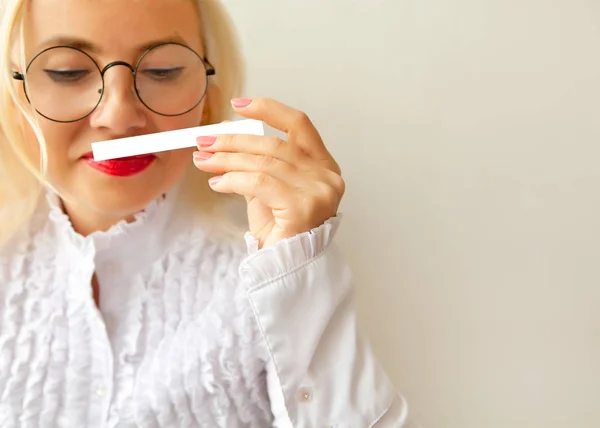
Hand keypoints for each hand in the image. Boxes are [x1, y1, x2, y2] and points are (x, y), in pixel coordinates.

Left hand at [193, 97, 344, 248]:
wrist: (286, 269)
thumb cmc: (280, 231)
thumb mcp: (267, 189)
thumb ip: (256, 163)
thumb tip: (225, 136)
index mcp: (323, 166)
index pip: (299, 125)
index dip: (269, 110)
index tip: (239, 105)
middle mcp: (326, 176)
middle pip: (274, 144)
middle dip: (233, 141)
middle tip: (204, 142)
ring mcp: (319, 192)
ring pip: (264, 163)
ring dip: (227, 160)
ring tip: (204, 161)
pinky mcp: (303, 208)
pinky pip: (259, 183)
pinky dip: (233, 180)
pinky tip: (217, 183)